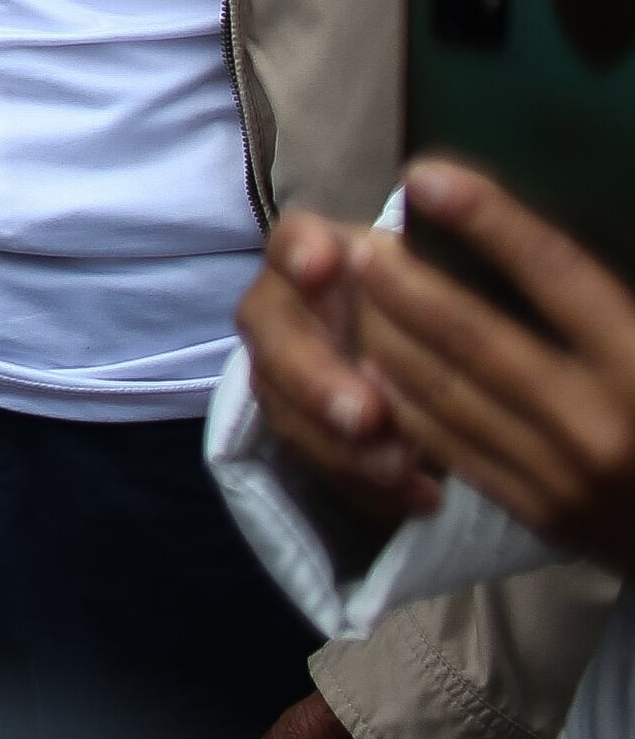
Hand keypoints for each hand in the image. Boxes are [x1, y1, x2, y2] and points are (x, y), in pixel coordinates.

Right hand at [238, 211, 440, 526]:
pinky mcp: (298, 425)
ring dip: (339, 444)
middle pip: (273, 333)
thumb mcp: (457, 281)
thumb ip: (448, 279)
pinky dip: (362, 484)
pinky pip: (311, 459)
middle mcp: (287, 306)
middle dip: (316, 377)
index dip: (302, 253)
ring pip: (284, 406)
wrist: (441, 362)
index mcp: (323, 253)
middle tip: (363, 415)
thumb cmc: (452, 304)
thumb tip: (463, 280)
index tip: (322, 270)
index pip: (294, 240)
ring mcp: (282, 367)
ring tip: (402, 472)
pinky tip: (416, 498)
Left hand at [346, 161, 634, 570]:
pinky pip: (450, 446)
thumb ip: (614, 292)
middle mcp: (602, 421)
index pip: (556, 272)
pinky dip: (402, 398)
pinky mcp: (541, 515)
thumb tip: (548, 226)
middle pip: (474, 334)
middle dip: (405, 280)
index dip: (487, 219)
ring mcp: (566, 476)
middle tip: (362, 236)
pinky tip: (372, 359)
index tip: (426, 176)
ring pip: (446, 391)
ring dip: (388, 333)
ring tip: (354, 288)